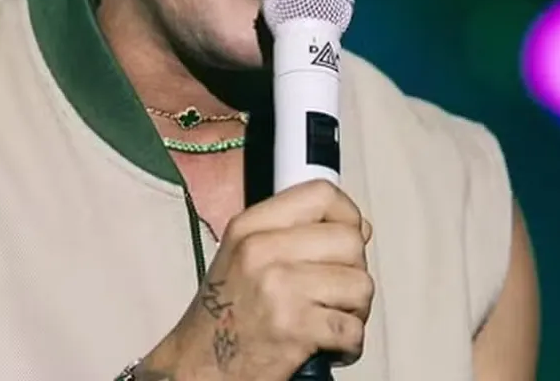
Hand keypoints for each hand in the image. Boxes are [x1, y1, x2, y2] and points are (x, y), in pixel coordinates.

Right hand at [139, 180, 373, 380]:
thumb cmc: (226, 312)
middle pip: (350, 242)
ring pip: (360, 285)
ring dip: (354, 310)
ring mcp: (278, 289)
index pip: (321, 195)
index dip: (347, 216)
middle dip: (354, 271)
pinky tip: (327, 345)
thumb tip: (357, 227)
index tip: (348, 236)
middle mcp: (262, 250)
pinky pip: (353, 329)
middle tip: (336, 292)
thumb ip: (294, 234)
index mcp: (250, 226)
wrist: (199, 364)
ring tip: (329, 319)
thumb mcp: (244, 254)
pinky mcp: (294, 329)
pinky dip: (348, 345)